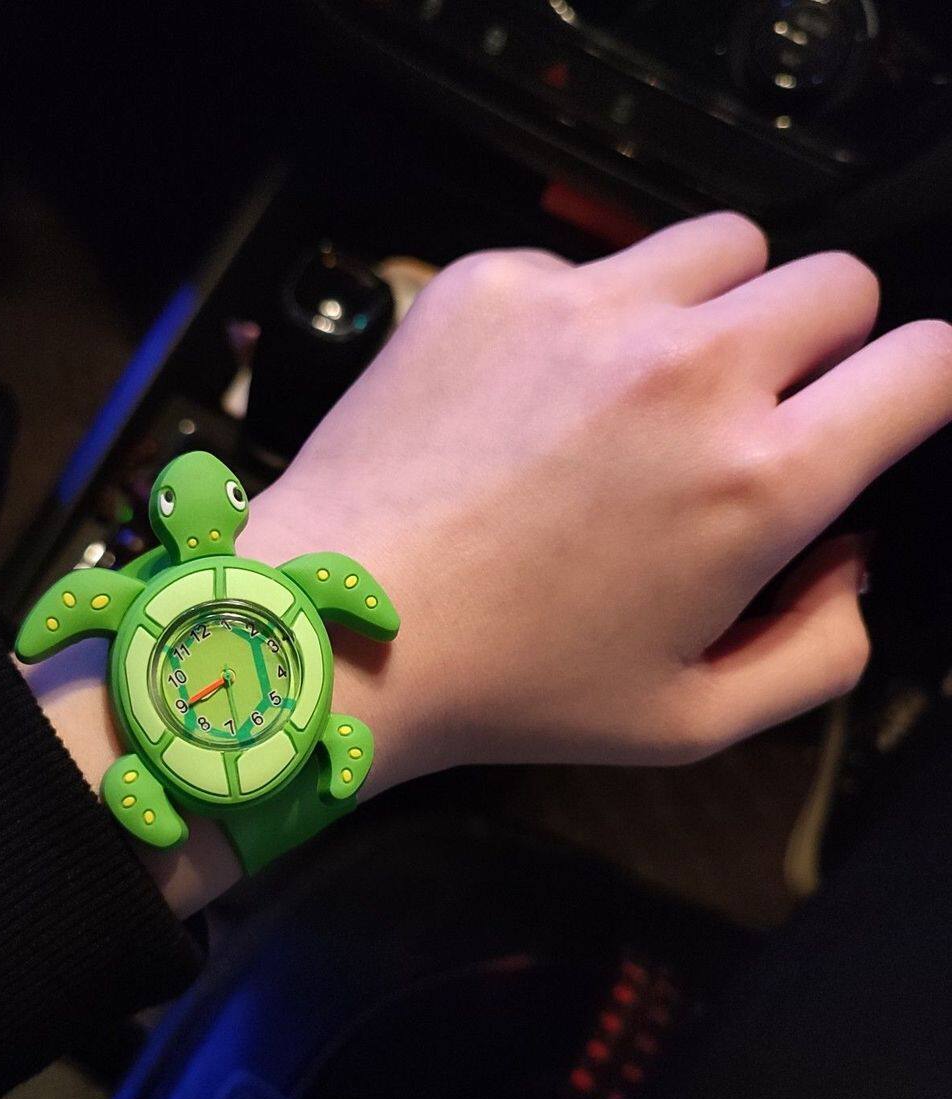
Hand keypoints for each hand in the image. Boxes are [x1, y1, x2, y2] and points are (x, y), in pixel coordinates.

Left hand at [242, 213, 951, 784]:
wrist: (338, 628)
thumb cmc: (512, 687)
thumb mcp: (693, 719)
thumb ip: (821, 648)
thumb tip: (849, 555)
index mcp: (758, 480)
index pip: (927, 362)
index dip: (921, 384)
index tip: (878, 410)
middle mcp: (689, 370)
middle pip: (835, 284)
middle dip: (817, 348)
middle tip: (744, 417)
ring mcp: (585, 310)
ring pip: (724, 247)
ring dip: (716, 307)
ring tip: (646, 387)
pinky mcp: (495, 284)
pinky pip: (590, 262)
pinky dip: (590, 313)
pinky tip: (533, 390)